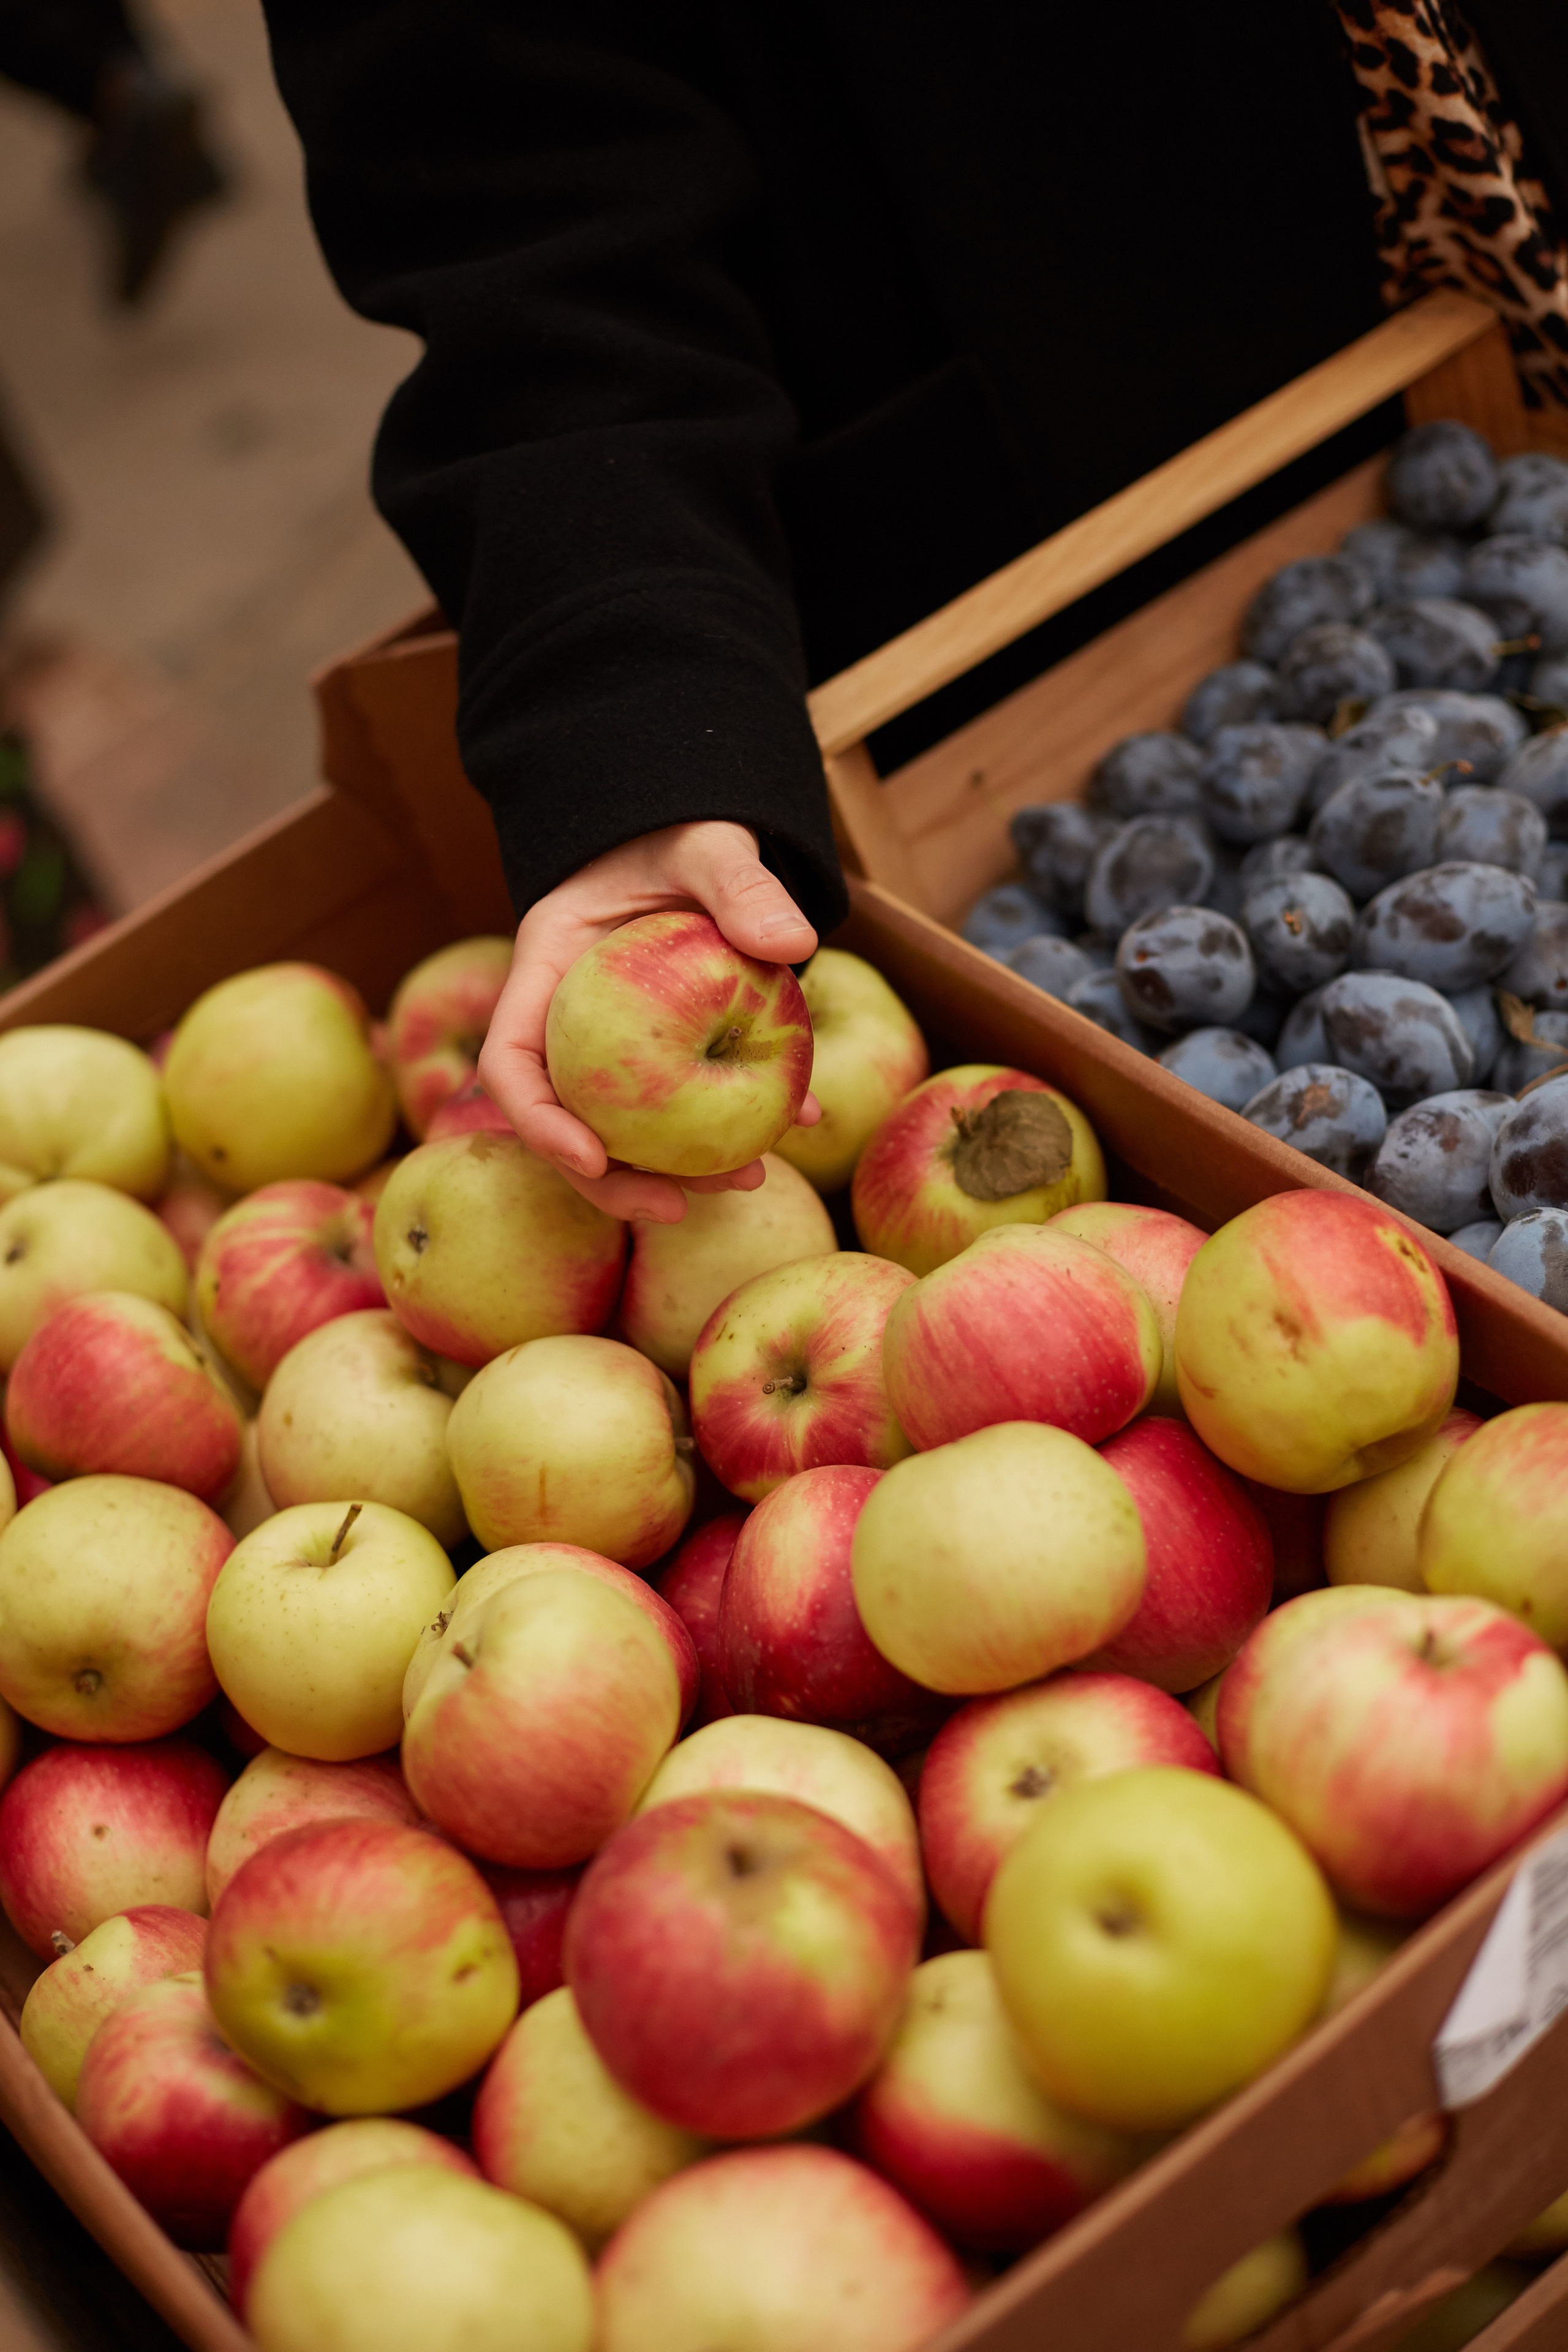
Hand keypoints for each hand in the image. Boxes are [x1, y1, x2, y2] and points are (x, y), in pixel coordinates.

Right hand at [477, 820, 821, 1221]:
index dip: (539, 1123)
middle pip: (565, 1119)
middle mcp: (569, 1022)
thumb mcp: (705, 842)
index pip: (511, 1062)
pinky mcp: (664, 1053)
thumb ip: (739, 883)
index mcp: (546, 972)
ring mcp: (613, 1045)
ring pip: (627, 1126)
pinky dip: (735, 1117)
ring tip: (748, 1178)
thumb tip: (792, 940)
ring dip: (680, 1166)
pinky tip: (800, 1120)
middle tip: (675, 1207)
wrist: (689, 829)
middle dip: (612, 1179)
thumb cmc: (677, 828)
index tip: (592, 1161)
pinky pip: (689, 1100)